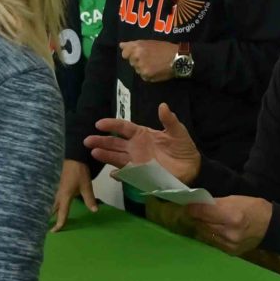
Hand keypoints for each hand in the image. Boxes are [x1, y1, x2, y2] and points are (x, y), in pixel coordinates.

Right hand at [51, 159, 95, 231]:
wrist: (72, 156)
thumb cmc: (79, 171)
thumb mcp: (86, 185)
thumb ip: (89, 199)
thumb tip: (94, 211)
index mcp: (65, 196)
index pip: (62, 213)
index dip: (59, 223)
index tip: (55, 231)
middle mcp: (57, 194)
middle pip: (52, 210)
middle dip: (48, 218)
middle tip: (44, 228)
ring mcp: (54, 189)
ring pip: (49, 203)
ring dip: (47, 211)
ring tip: (43, 218)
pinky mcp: (54, 184)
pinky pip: (49, 196)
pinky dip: (47, 203)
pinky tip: (46, 204)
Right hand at [85, 102, 200, 183]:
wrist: (192, 167)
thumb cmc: (183, 147)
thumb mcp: (178, 131)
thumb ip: (169, 120)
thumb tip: (162, 105)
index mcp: (142, 134)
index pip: (123, 128)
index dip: (111, 125)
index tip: (99, 124)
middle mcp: (135, 147)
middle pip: (115, 143)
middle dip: (101, 141)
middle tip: (87, 140)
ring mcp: (137, 161)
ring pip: (117, 157)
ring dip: (105, 155)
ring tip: (94, 153)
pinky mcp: (141, 174)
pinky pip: (128, 174)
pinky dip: (121, 175)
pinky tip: (113, 174)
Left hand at [120, 40, 179, 82]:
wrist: (177, 58)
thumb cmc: (165, 48)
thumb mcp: (149, 42)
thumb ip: (133, 44)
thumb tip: (121, 45)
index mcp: (137, 47)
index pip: (124, 54)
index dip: (130, 54)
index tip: (137, 54)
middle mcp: (137, 56)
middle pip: (132, 62)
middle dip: (138, 61)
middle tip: (150, 58)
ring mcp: (141, 67)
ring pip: (137, 70)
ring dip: (143, 68)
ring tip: (155, 64)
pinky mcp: (146, 76)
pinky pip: (143, 76)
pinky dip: (148, 75)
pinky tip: (156, 70)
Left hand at [186, 196, 271, 255]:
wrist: (271, 227)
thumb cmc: (253, 208)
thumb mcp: (235, 199)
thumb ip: (215, 203)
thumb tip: (196, 205)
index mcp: (231, 216)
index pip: (202, 212)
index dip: (192, 208)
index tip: (188, 205)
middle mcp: (228, 232)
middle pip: (201, 224)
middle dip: (196, 217)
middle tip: (193, 211)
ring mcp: (229, 244)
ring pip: (205, 234)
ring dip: (202, 226)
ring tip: (202, 219)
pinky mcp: (230, 252)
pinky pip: (213, 242)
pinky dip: (210, 234)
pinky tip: (213, 229)